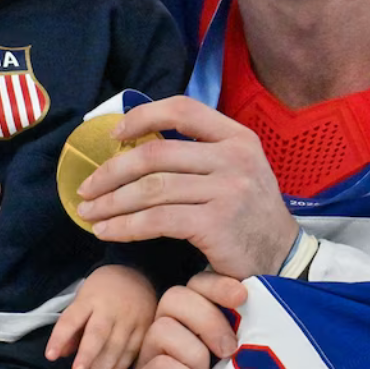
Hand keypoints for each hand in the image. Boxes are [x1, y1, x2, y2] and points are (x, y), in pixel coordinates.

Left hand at [46, 264, 155, 368]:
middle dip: (87, 355)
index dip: (60, 337)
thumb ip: (73, 326)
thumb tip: (62, 354)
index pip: (72, 318)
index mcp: (90, 298)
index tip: (50, 356)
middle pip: (98, 334)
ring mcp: (131, 319)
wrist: (139, 274)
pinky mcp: (146, 329)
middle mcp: (111, 308)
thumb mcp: (83, 298)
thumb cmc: (104, 290)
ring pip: (117, 348)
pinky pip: (133, 352)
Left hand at [74, 96, 297, 278]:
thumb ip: (199, 154)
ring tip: (90, 213)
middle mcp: (234, 158)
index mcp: (238, 137)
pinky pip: (157, 220)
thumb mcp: (236, 170)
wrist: (282, 259)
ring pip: (151, 189)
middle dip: (111, 172)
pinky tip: (108, 232)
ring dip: (112, 203)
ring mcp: (227, 190)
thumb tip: (136, 145)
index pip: (182, 109)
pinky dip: (125, 226)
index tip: (114, 136)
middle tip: (87, 188)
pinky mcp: (217, 224)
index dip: (142, 117)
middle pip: (156, 155)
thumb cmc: (248, 216)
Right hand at [122, 272, 245, 368]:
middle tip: (228, 352)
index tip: (242, 297)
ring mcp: (147, 358)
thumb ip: (241, 334)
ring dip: (194, 360)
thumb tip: (250, 304)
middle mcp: (165, 331)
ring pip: (163, 330)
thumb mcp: (240, 362)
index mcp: (192, 321)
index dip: (217, 285)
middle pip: (174, 298)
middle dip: (208, 322)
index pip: (197, 284)